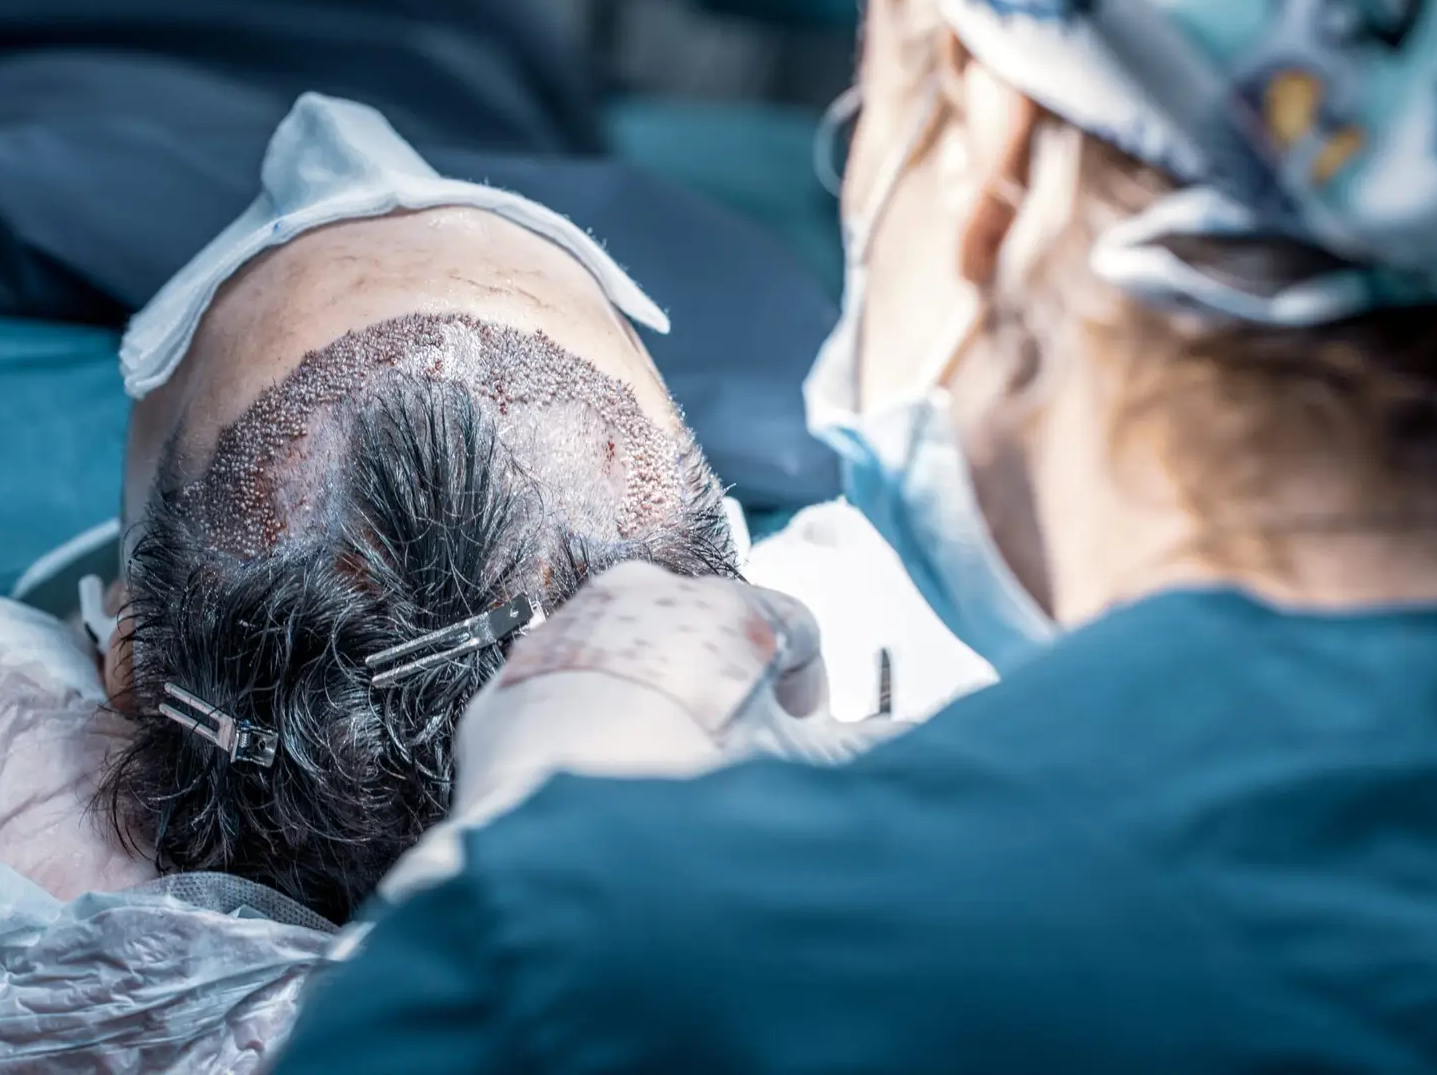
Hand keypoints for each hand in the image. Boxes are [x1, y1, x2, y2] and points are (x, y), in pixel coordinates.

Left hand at [357, 563, 899, 924]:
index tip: (800, 729)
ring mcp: (570, 627)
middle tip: (729, 756)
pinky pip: (561, 688)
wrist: (556, 841)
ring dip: (650, 694)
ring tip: (654, 769)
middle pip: (708, 632)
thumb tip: (926, 740)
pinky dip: (579, 721)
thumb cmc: (689, 792)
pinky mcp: (510, 676)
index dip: (809, 686)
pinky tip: (591, 778)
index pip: (795, 626)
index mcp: (730, 608)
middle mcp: (645, 595)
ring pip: (629, 653)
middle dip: (725, 685)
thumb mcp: (800, 775)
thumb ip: (871, 751)